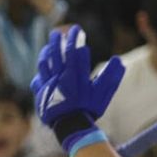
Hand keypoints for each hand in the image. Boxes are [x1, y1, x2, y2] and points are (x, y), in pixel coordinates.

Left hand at [30, 26, 123, 152]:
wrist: (71, 127)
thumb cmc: (89, 109)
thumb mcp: (103, 93)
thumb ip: (111, 76)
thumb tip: (118, 60)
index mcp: (75, 73)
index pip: (74, 49)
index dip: (75, 37)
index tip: (77, 29)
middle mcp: (60, 76)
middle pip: (55, 53)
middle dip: (57, 41)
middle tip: (58, 33)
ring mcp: (48, 85)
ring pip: (44, 64)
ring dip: (46, 53)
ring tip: (48, 47)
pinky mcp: (42, 94)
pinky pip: (38, 81)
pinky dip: (40, 74)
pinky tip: (41, 72)